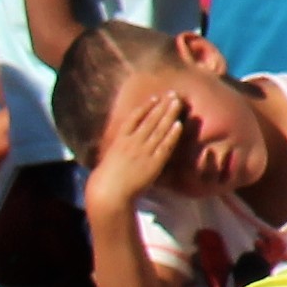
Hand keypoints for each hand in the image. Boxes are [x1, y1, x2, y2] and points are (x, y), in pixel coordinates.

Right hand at [81, 79, 181, 220]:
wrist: (109, 193)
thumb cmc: (107, 178)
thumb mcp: (110, 157)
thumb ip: (120, 147)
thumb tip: (127, 140)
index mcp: (120, 140)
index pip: (134, 118)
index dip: (145, 107)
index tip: (155, 98)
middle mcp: (132, 143)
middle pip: (150, 120)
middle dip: (162, 106)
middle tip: (174, 93)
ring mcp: (144, 152)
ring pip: (159, 129)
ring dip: (169, 115)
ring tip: (178, 102)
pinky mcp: (154, 163)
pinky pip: (165, 146)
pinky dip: (172, 135)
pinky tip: (179, 124)